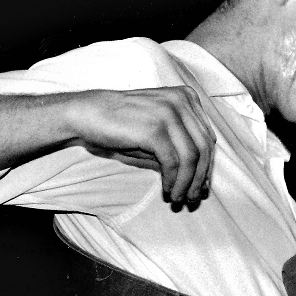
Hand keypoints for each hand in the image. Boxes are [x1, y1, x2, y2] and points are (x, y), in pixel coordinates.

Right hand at [68, 87, 215, 204]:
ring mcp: (169, 112)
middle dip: (200, 178)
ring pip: (192, 157)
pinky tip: (168, 190)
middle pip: (204, 147)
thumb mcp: (158, 130)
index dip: (207, 165)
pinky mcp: (155, 128)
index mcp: (186, 97)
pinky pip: (174, 162)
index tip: (202, 186)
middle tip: (193, 198)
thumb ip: (181, 147)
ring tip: (180, 199)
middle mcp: (182, 101)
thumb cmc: (122, 125)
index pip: (207, 137)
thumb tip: (202, 181)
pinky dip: (174, 180)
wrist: (87, 113)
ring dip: (187, 183)